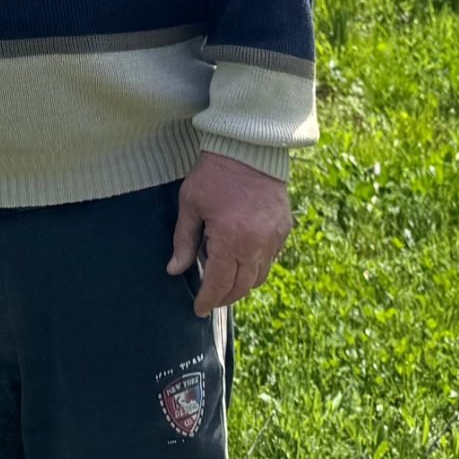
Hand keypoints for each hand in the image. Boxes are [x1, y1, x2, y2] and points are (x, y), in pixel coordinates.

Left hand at [166, 152, 291, 316]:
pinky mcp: (283, 230)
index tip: (199, 310)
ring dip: (241, 285)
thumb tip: (174, 270)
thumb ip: (183, 241)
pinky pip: (270, 260)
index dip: (208, 300)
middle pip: (240, 287)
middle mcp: (256, 244)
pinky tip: (241, 261)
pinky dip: (256, 268)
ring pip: (258, 277)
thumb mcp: (191, 205)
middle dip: (223, 297)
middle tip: (210, 299)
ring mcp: (273, 238)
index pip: (219, 284)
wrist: (248, 148)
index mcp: (230, 239)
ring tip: (224, 281)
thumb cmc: (214, 174)